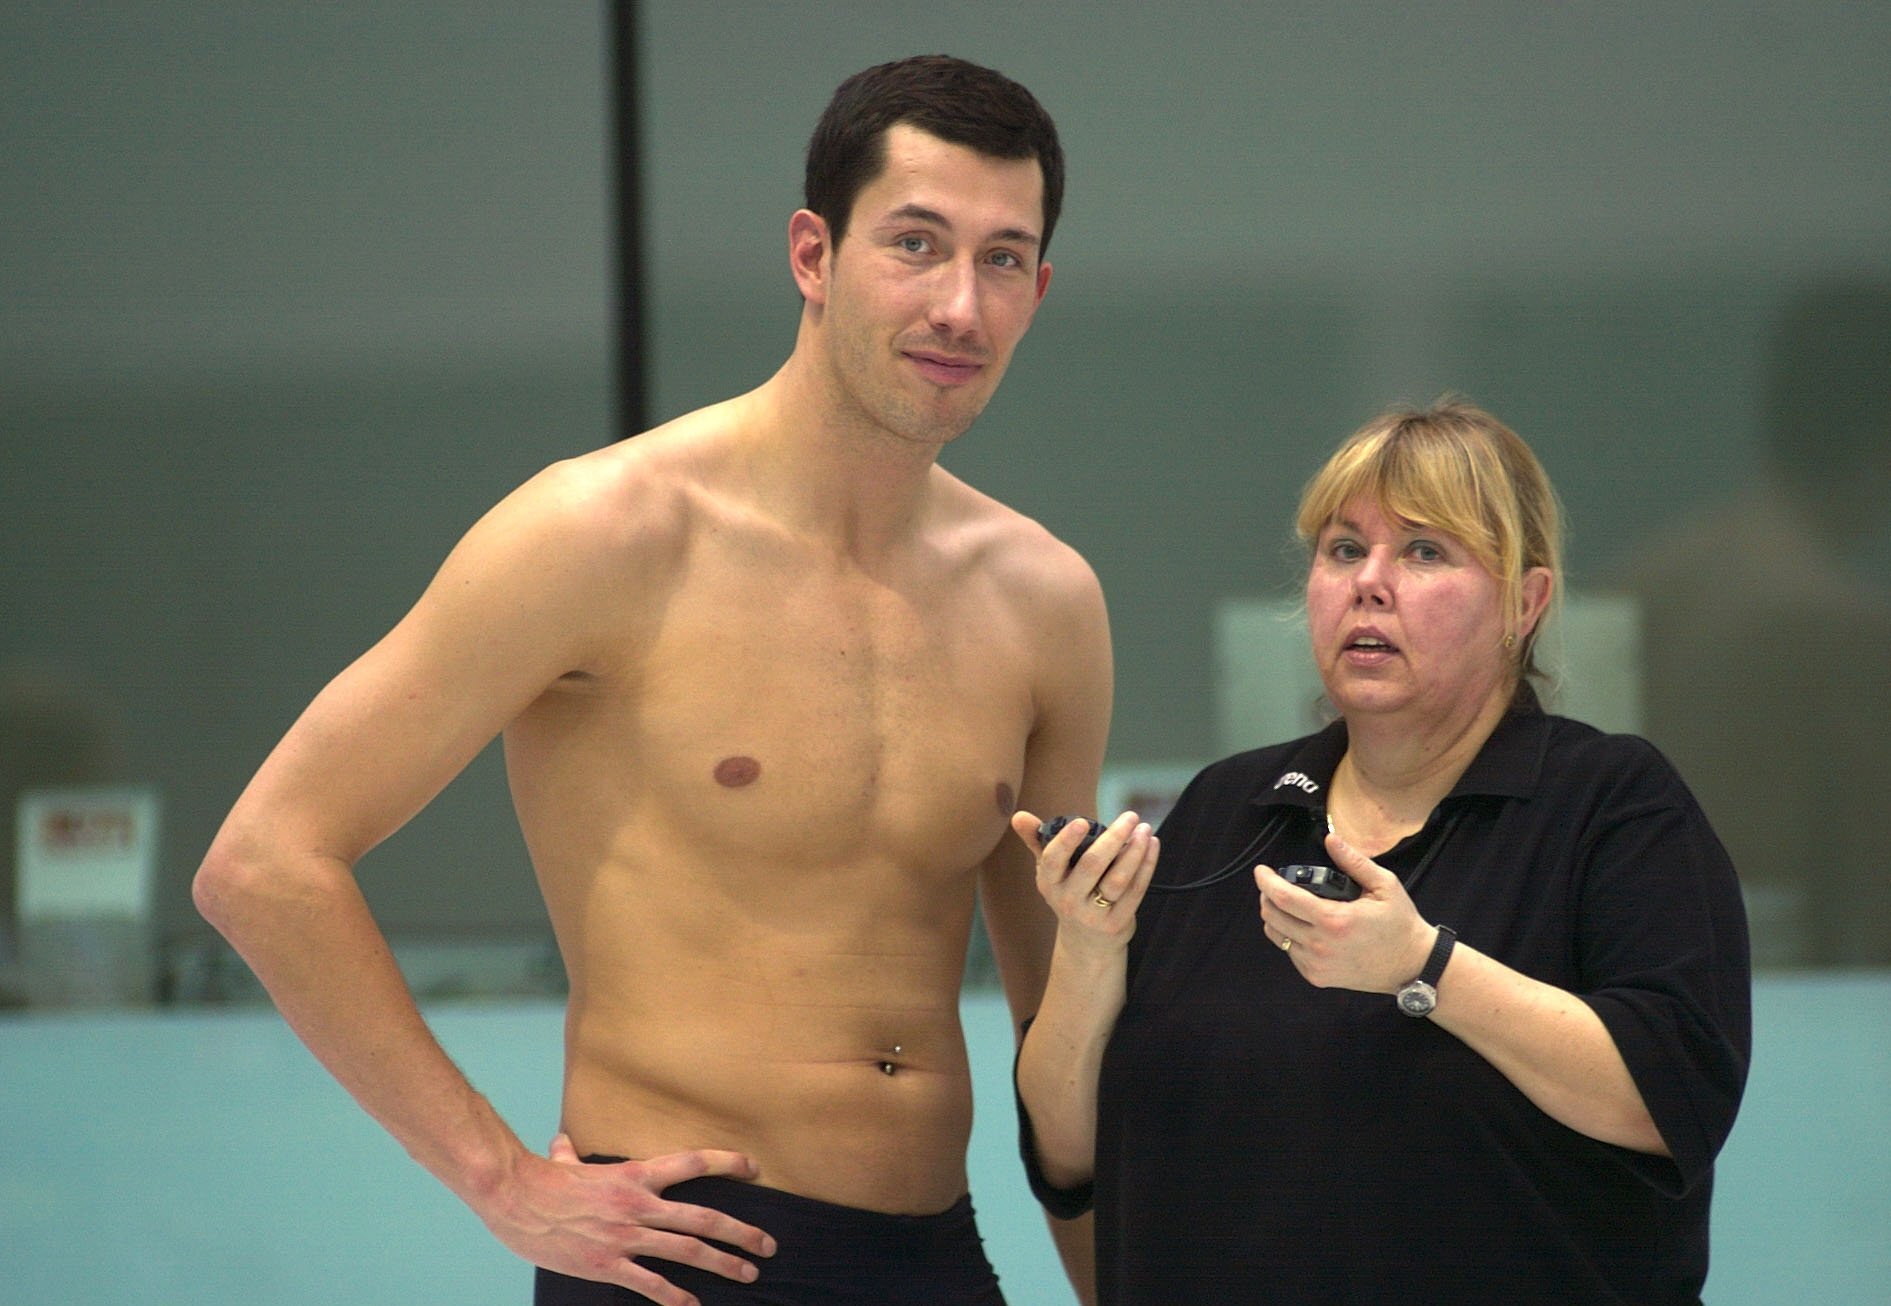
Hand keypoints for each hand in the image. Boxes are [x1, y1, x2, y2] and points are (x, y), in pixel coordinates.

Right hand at [480, 1133, 776, 1305]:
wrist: (515, 1200)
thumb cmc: (541, 1181)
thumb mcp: (565, 1163)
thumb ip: (573, 1154)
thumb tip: (564, 1141)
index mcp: (635, 1174)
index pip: (693, 1163)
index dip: (727, 1163)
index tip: (754, 1168)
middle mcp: (639, 1204)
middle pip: (703, 1217)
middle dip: (741, 1232)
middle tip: (768, 1245)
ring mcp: (626, 1236)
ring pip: (687, 1250)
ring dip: (722, 1263)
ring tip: (748, 1273)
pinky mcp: (608, 1265)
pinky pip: (650, 1284)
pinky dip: (674, 1296)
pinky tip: (693, 1305)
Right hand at [1011, 810, 1157, 954]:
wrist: (1086, 942)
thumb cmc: (1069, 893)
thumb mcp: (1050, 871)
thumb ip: (1037, 840)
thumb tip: (1018, 816)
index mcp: (1049, 882)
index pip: (1053, 860)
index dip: (1067, 841)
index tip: (1083, 821)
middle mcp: (1068, 900)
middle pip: (1091, 865)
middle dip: (1113, 838)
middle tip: (1130, 816)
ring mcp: (1093, 914)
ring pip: (1117, 879)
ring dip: (1134, 852)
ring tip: (1145, 829)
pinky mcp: (1117, 923)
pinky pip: (1135, 891)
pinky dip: (1146, 865)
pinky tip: (1152, 845)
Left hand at [1255, 832, 1432, 993]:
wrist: (1412, 965)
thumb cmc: (1400, 923)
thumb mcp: (1384, 885)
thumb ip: (1354, 861)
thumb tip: (1331, 840)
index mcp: (1334, 920)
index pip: (1284, 898)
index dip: (1266, 881)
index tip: (1261, 871)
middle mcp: (1320, 945)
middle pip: (1272, 916)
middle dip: (1267, 896)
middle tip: (1274, 884)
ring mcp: (1316, 965)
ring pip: (1276, 935)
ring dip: (1275, 916)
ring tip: (1288, 904)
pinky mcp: (1317, 977)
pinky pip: (1289, 952)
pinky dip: (1288, 935)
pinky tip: (1303, 926)